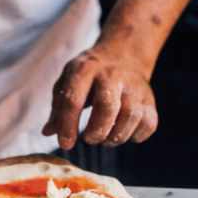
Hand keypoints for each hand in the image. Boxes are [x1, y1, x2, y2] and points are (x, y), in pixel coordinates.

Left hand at [42, 46, 157, 149]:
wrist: (124, 53)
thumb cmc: (89, 73)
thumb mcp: (68, 80)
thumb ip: (58, 107)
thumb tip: (48, 132)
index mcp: (85, 69)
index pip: (74, 99)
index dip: (68, 124)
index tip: (66, 144)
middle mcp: (112, 75)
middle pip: (108, 106)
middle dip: (97, 130)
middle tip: (90, 139)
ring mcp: (134, 86)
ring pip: (132, 115)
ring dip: (117, 135)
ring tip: (106, 139)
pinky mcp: (149, 98)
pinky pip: (149, 122)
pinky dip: (137, 135)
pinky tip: (125, 134)